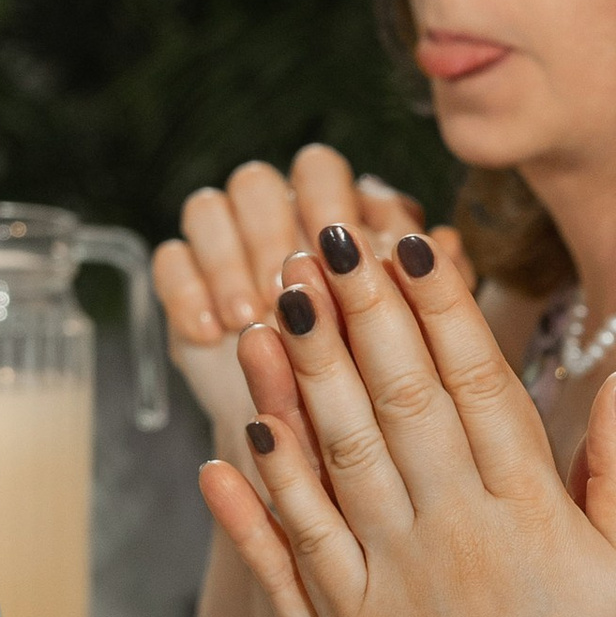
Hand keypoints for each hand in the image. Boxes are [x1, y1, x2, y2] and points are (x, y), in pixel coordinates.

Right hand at [155, 148, 464, 473]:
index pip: (320, 173)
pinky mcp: (187, 283)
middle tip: (283, 292)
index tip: (336, 251)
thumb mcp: (414, 345)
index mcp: (339, 210)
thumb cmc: (379, 385)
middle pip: (257, 184)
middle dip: (269, 234)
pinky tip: (208, 332)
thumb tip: (444, 244)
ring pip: (207, 209)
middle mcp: (280, 214)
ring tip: (245, 319)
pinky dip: (186, 291)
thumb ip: (428, 290)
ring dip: (226, 262)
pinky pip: (170, 259)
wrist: (312, 444)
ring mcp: (228, 246)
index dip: (324, 202)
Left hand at [200, 225, 615, 616]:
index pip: (475, 383)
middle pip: (395, 398)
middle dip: (358, 311)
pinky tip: (240, 433)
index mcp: (528, 513)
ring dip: (301, 374)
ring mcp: (388, 582)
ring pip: (336, 456)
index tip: (409, 243)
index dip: (439, 306)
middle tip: (325, 237)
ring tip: (272, 304)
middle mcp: (451, 533)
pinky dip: (261, 489)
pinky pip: (293, 546)